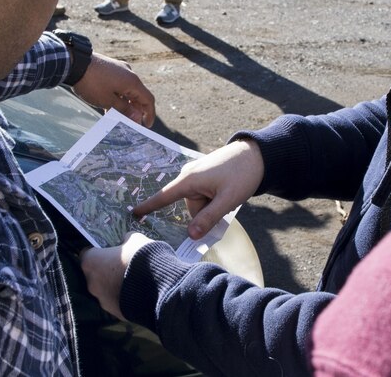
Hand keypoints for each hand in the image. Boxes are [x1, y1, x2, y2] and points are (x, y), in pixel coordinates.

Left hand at [72, 53, 154, 126]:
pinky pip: (119, 85)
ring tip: (117, 119)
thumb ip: (124, 109)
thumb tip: (137, 117)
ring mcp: (119, 70)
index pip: (148, 99)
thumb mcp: (108, 101)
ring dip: (125, 105)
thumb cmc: (92, 83)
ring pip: (127, 91)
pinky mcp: (110, 69)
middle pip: (138, 95)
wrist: (74, 63)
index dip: (149, 114)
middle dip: (135, 111)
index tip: (146, 126)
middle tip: (130, 125)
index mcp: (132, 81)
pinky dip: (117, 97)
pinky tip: (109, 107)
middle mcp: (129, 74)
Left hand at [81, 233, 153, 319]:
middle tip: (122, 265)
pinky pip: (116, 301)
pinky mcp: (115, 313)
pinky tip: (138, 292)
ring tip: (132, 280)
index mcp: (92, 262)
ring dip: (114, 285)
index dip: (98, 251)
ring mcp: (102, 301)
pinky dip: (123, 297)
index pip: (87, 254)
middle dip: (106, 270)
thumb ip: (125, 240)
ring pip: (105, 289)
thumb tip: (125, 241)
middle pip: (95, 274)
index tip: (108, 250)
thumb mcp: (135, 240)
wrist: (159, 289)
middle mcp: (92, 283)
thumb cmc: (142, 258)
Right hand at [133, 138, 263, 238]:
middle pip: (189, 207)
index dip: (148, 206)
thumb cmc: (242, 175)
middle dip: (205, 213)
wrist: (257, 155)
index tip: (133, 213)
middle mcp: (188, 175)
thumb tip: (190, 236)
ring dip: (211, 206)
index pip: (164, 197)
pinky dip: (213, 200)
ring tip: (228, 195)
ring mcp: (196, 174)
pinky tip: (226, 193)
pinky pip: (203, 195)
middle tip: (225, 205)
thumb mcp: (227, 200)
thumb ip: (208, 218)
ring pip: (198, 203)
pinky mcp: (204, 174)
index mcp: (189, 180)